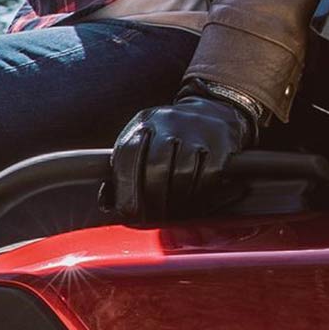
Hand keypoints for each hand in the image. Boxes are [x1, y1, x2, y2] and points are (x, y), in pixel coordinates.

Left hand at [110, 89, 258, 225]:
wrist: (211, 112)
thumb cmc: (167, 138)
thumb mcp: (140, 144)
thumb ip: (122, 172)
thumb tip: (108, 203)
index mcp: (143, 123)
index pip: (129, 156)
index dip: (126, 189)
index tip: (128, 212)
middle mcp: (169, 122)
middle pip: (157, 168)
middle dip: (153, 200)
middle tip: (153, 217)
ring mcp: (197, 130)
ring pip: (183, 174)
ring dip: (177, 201)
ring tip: (172, 210)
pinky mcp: (220, 142)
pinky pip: (207, 176)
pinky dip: (199, 195)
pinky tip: (192, 200)